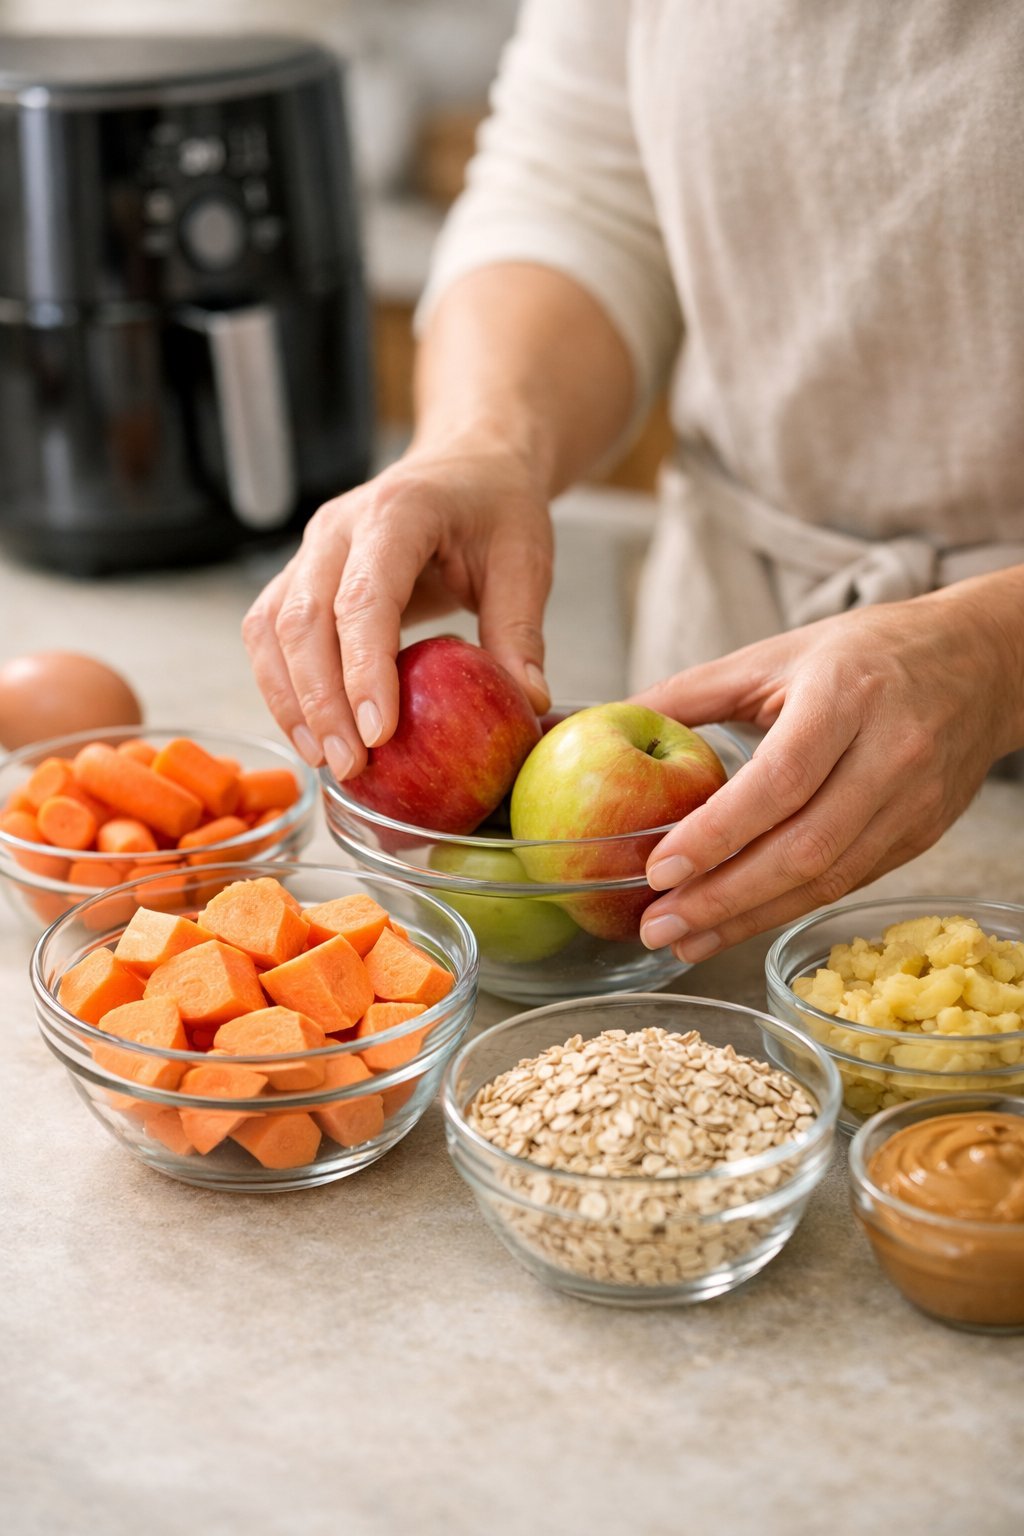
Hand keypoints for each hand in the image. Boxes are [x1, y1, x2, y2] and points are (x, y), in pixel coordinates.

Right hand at [242, 437, 553, 781]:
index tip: (379, 732)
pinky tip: (312, 735)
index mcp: (398, 511)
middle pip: (304, 619)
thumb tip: (528, 703)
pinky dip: (283, 688)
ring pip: (272, 630)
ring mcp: (310, 550)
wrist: (467, 463)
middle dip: (321, 702)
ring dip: (292, 701)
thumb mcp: (526, 559)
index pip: (364, 596)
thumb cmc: (497, 507)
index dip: (364, 668)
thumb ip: (521, 630)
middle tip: (351, 765)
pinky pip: (270, 635)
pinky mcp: (300, 577)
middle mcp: (338, 527)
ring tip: (327, 762)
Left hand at [633, 577, 1023, 961]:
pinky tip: (737, 925)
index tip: (659, 870)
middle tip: (657, 926)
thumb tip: (609, 717)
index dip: (719, 833)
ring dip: (749, 919)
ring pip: (827, 878)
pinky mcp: (920, 836)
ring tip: (684, 942)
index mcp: (845, 697)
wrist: (981, 664)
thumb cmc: (867, 652)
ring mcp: (911, 803)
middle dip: (724, 898)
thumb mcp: (778, 653)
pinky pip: (846, 883)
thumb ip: (694, 690)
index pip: (780, 780)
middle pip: (804, 846)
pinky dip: (786, 909)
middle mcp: (887, 755)